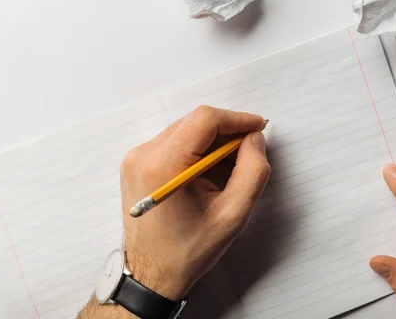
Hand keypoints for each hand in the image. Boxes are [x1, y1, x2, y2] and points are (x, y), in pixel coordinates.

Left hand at [120, 106, 270, 299]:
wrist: (150, 275)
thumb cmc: (189, 250)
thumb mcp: (233, 214)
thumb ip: (253, 171)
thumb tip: (255, 139)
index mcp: (163, 165)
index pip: (205, 120)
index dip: (237, 119)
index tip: (259, 128)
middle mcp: (143, 154)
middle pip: (195, 122)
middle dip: (227, 131)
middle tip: (250, 150)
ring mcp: (135, 158)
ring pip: (186, 130)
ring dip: (213, 142)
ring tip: (232, 169)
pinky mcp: (136, 163)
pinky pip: (174, 142)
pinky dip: (198, 150)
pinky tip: (212, 173)